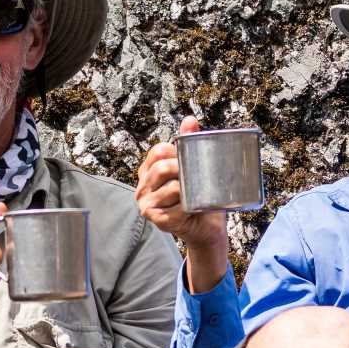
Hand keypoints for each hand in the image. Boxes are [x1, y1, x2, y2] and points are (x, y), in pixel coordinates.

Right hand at [136, 116, 230, 292]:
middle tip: (198, 178)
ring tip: (196, 195)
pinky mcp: (156, 219)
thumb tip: (190, 120)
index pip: (158, 151)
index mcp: (148, 170)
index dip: (177, 153)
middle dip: (184, 170)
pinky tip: (192, 209)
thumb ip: (189, 142)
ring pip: (172, 188)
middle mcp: (142, 187)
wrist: (206, 227)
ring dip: (189, 191)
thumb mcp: (194, 167)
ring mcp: (146, 204)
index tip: (190, 161)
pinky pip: (175, 208)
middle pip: (162, 168)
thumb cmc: (198, 197)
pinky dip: (188, 207)